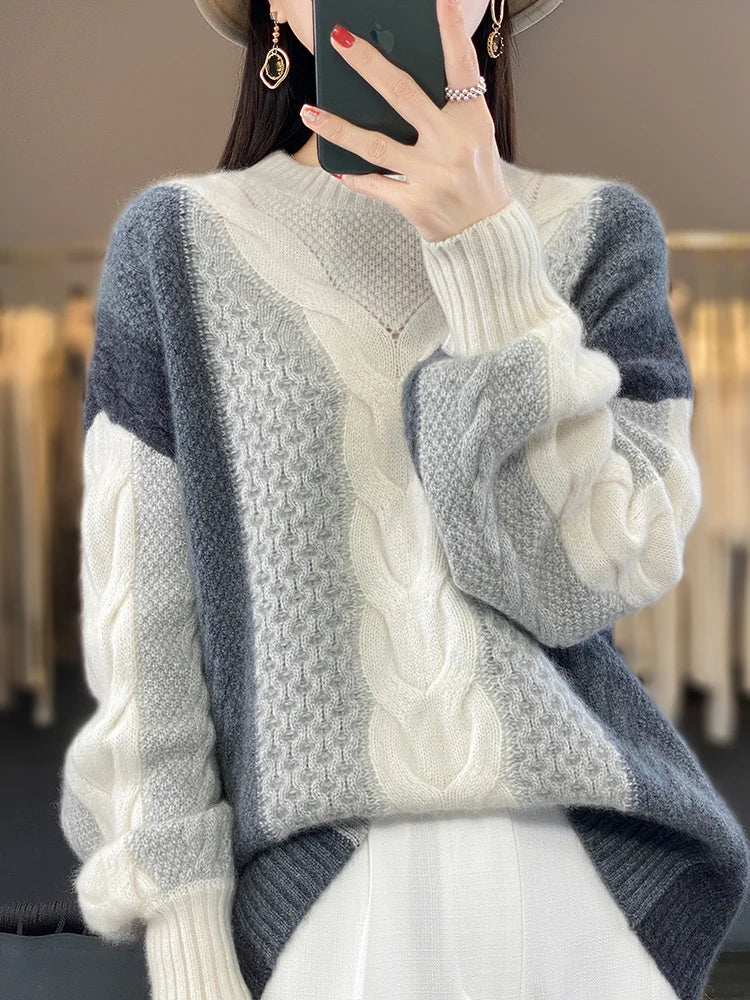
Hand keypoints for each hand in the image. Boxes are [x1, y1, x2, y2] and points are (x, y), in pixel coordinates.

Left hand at [299, 0, 512, 242]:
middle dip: (367, 63)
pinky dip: (353, 176)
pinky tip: (335, 166)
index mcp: (472, 120)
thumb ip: (448, 108)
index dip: (451, 32)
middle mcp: (452, 144)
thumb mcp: (475, 136)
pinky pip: (375, 184)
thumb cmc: (475, 176)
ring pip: (375, 144)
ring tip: (311, 112)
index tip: (441, 1)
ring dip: (338, 126)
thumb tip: (397, 80)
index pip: (461, 68)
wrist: (484, 233)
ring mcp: (432, 175)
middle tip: (339, 39)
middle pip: (402, 94)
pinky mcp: (415, 203)